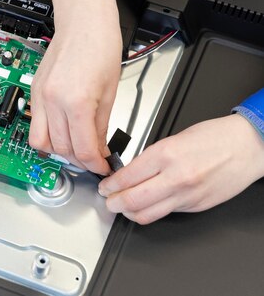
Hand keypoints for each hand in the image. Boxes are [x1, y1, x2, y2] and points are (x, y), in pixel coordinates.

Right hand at [28, 0, 121, 173]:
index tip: (103, 167)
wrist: (83, 21)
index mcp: (77, 101)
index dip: (95, 164)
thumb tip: (98, 148)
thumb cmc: (100, 46)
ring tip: (75, 148)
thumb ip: (101, 125)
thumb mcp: (110, 92)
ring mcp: (40, 96)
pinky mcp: (34, 91)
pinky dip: (48, 134)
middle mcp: (53, 101)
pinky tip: (63, 132)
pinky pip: (35, 124)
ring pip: (40, 142)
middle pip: (61, 149)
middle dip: (78, 160)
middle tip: (92, 159)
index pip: (83, 148)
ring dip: (58, 151)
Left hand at [99, 114, 263, 223]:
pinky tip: (147, 205)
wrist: (247, 146)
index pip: (126, 178)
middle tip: (107, 200)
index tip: (105, 186)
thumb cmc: (214, 137)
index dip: (110, 185)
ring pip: (146, 215)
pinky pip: (166, 213)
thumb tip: (129, 172)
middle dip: (113, 203)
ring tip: (122, 207)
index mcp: (165, 155)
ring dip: (129, 213)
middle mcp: (175, 177)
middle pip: (131, 200)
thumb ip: (150, 157)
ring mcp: (187, 195)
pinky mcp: (196, 207)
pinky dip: (151, 211)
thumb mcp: (173, 139)